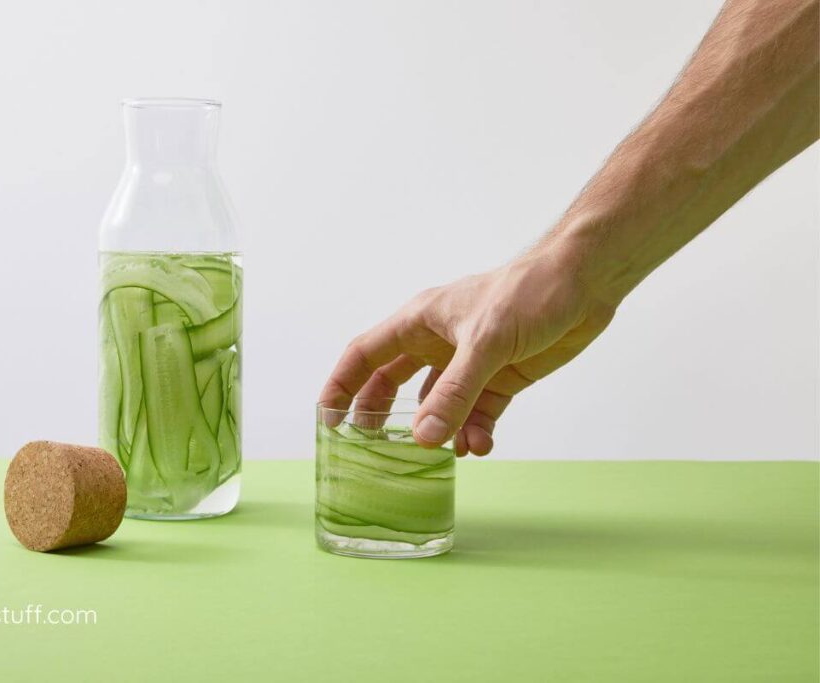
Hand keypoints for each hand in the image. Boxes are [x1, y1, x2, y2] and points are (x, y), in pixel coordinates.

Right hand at [319, 248, 616, 455]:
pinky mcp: (502, 376)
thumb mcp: (484, 344)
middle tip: (371, 447)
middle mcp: (438, 342)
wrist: (585, 282)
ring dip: (439, 430)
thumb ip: (454, 393)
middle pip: (393, 383)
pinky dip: (475, 432)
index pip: (365, 354)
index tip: (327, 418)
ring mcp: (469, 361)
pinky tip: (480, 446)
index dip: (341, 384)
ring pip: (438, 404)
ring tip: (443, 455)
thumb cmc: (528, 291)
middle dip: (381, 415)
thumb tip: (424, 437)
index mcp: (420, 321)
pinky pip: (477, 413)